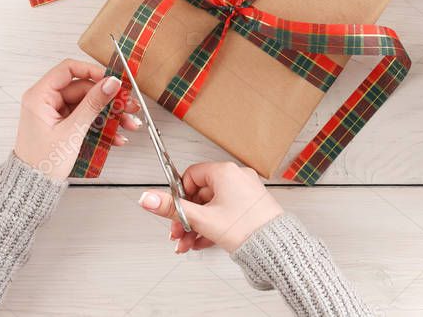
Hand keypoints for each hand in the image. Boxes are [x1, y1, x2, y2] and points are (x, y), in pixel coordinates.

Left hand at [14, 59, 140, 180]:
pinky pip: (85, 118)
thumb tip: (110, 83)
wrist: (33, 187)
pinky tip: (116, 136)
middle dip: (108, 99)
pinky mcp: (63, 125)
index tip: (112, 80)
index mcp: (40, 96)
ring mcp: (55, 113)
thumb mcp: (72, 131)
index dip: (92, 71)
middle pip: (83, 89)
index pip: (68, 69)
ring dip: (109, 114)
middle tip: (128, 105)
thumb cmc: (41, 162)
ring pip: (88, 105)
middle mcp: (46, 101)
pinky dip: (101, 125)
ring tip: (127, 123)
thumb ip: (93, 104)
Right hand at [138, 161, 282, 253]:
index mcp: (225, 173)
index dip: (180, 194)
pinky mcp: (250, 208)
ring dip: (196, 226)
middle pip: (200, 195)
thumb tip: (147, 198)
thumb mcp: (202, 219)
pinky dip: (211, 227)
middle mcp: (236, 178)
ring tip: (187, 244)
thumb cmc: (246, 229)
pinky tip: (200, 243)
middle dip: (186, 218)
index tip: (174, 209)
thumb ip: (172, 209)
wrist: (275, 248)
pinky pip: (224, 213)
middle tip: (177, 233)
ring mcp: (244, 193)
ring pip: (211, 207)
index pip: (192, 175)